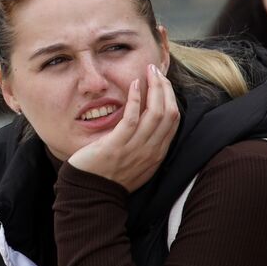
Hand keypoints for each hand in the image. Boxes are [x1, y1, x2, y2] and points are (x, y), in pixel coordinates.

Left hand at [67, 64, 179, 192]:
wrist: (91, 195)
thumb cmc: (110, 175)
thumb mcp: (137, 161)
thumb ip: (146, 143)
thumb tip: (148, 120)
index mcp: (157, 153)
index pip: (174, 120)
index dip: (171, 96)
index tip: (164, 81)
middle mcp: (151, 150)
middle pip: (169, 112)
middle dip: (165, 88)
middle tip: (156, 70)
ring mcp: (136, 149)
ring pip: (156, 113)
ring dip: (155, 88)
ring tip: (148, 72)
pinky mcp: (117, 145)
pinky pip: (132, 118)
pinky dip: (136, 98)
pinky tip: (134, 84)